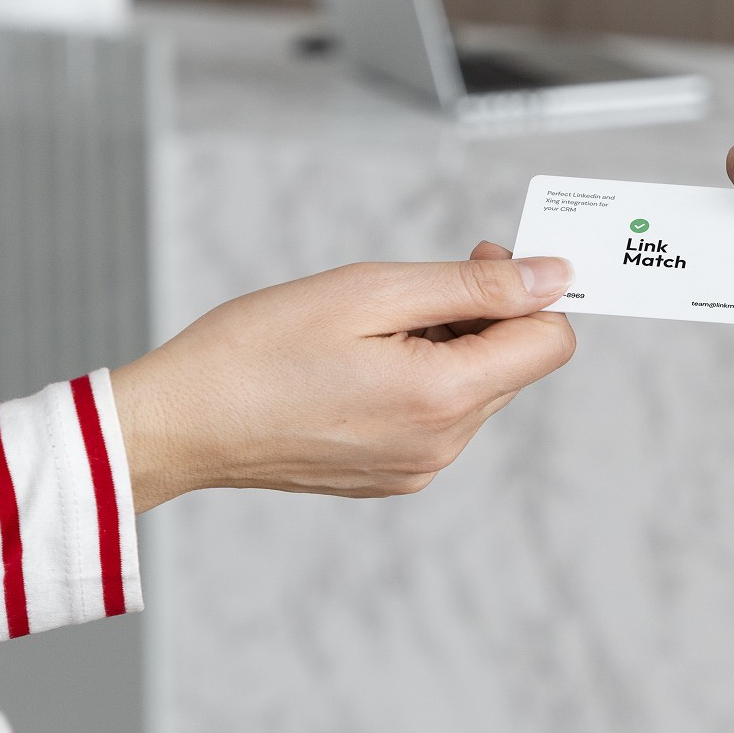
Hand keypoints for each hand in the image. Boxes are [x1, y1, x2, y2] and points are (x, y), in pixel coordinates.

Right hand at [113, 243, 576, 509]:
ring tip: (372, 329)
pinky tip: (359, 363)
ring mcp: (417, 467)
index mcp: (444, 398)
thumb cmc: (259, 347)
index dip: (530, 291)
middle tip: (412, 285)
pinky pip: (438, 416)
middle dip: (483, 315)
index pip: (551, 342)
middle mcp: (443, 444)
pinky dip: (420, 379)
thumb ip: (474, 286)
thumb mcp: (372, 292)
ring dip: (448, 346)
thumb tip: (553, 275)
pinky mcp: (391, 476)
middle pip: (514, 364)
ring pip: (476, 388)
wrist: (180, 422)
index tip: (483, 257)